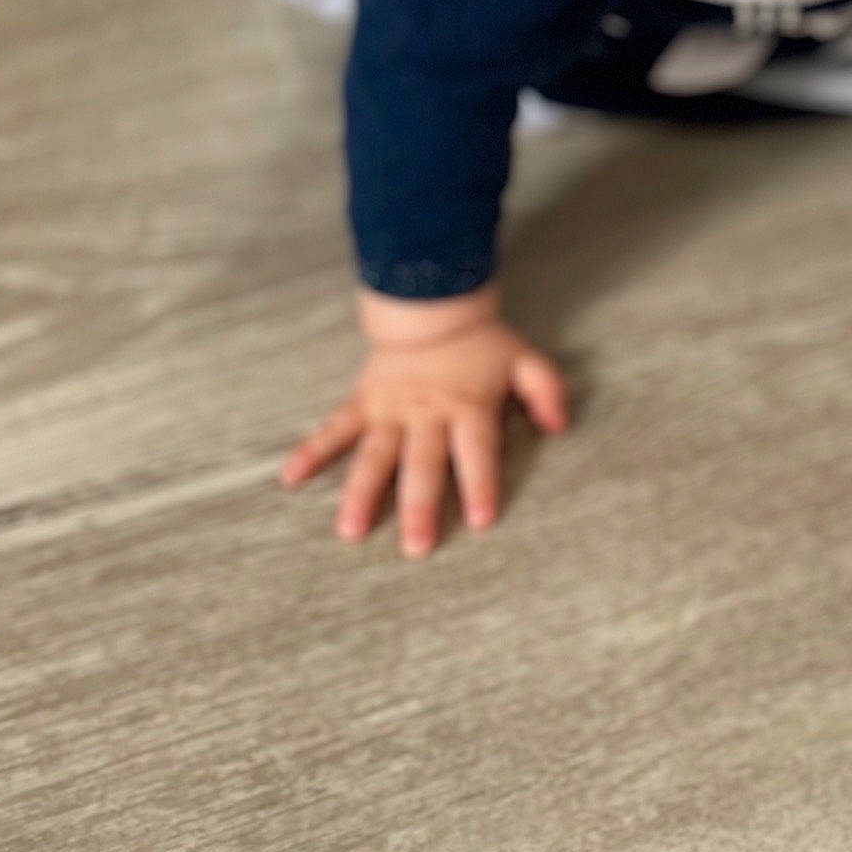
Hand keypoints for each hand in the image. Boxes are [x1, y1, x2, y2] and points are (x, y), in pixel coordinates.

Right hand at [279, 285, 567, 554]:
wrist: (432, 302)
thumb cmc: (481, 343)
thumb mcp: (524, 359)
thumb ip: (546, 390)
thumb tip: (561, 425)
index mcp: (468, 408)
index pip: (477, 452)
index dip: (480, 484)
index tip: (479, 520)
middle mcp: (427, 415)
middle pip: (423, 465)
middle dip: (418, 507)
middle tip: (414, 549)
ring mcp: (391, 410)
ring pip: (374, 456)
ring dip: (361, 493)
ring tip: (350, 531)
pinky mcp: (363, 402)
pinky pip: (334, 428)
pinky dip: (312, 450)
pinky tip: (290, 477)